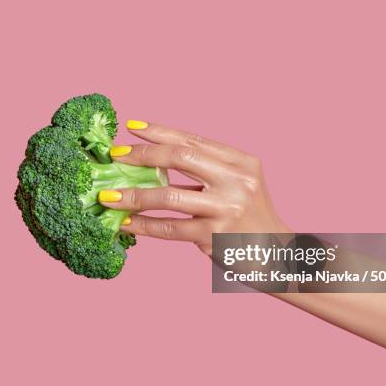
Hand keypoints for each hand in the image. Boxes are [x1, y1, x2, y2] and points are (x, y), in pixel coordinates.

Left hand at [98, 121, 289, 255]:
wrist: (276, 258)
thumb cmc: (249, 219)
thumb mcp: (238, 185)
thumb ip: (207, 170)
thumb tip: (153, 161)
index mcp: (242, 162)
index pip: (194, 140)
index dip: (160, 132)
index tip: (131, 128)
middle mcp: (237, 180)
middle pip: (181, 157)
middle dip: (143, 154)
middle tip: (117, 156)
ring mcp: (226, 208)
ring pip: (168, 195)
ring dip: (134, 195)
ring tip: (109, 196)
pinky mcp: (214, 236)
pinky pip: (169, 228)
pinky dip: (144, 225)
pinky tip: (127, 222)